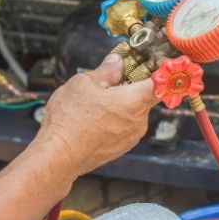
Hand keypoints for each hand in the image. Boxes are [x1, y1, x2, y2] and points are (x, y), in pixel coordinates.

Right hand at [36, 54, 157, 178]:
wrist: (58, 156)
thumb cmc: (70, 120)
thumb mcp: (84, 83)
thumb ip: (106, 71)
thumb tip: (117, 63)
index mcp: (135, 101)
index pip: (160, 84)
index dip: (156, 73)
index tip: (148, 67)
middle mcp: (139, 121)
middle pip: (143, 98)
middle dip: (128, 89)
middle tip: (108, 85)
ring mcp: (131, 137)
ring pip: (132, 114)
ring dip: (119, 107)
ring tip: (94, 106)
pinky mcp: (121, 149)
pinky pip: (123, 128)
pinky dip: (113, 122)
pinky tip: (93, 121)